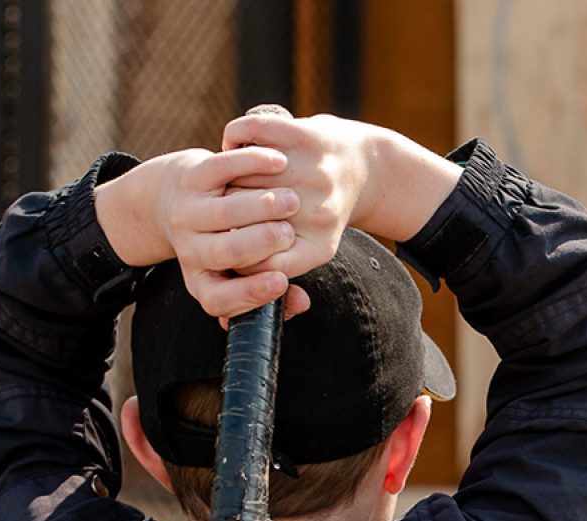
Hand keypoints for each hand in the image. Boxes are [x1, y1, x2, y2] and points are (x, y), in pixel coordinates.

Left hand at [96, 146, 309, 320]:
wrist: (178, 200)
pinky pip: (222, 168)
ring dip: (264, 205)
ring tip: (292, 201)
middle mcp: (190, 251)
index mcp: (203, 281)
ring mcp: (188, 213)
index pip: (218, 299)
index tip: (282, 280)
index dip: (250, 293)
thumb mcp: (243, 272)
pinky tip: (279, 163)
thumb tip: (302, 301)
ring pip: (225, 212)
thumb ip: (275, 290)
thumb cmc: (228, 241)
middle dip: (263, 242)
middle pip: (225, 252)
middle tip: (289, 232)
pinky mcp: (192, 177)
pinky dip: (253, 164)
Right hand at [222, 114, 463, 276]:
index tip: (224, 246)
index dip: (233, 256)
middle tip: (220, 206)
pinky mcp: (307, 135)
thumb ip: (268, 279)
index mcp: (318, 247)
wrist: (366, 164)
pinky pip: (250, 133)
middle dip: (227, 212)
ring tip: (223, 179)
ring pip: (241, 175)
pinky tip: (233, 145)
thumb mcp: (310, 249)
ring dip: (225, 175)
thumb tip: (222, 320)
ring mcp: (314, 171)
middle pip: (246, 218)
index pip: (257, 263)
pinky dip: (234, 137)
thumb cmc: (323, 213)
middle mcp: (318, 211)